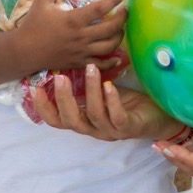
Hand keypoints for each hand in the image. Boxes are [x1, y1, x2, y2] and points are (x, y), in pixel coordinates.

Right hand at [13, 0, 126, 72]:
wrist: (23, 52)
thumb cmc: (33, 26)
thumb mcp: (40, 3)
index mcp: (74, 20)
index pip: (99, 9)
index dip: (113, 0)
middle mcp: (81, 36)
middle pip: (111, 28)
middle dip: (122, 19)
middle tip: (125, 11)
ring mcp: (82, 51)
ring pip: (109, 46)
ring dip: (119, 37)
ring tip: (121, 29)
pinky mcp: (79, 63)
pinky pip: (100, 65)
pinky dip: (111, 62)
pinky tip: (117, 57)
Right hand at [33, 63, 177, 141]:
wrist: (158, 116)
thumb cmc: (127, 103)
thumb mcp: (101, 92)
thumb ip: (85, 86)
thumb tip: (66, 62)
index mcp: (85, 121)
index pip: (57, 120)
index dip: (44, 107)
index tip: (33, 88)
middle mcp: (94, 129)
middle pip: (71, 120)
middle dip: (62, 98)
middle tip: (59, 76)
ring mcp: (111, 130)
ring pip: (94, 114)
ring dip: (89, 91)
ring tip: (89, 69)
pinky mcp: (129, 128)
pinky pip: (117, 117)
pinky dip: (111, 100)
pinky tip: (109, 85)